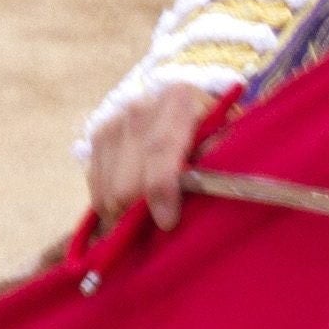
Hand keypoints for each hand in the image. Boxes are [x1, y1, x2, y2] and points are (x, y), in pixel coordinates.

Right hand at [85, 80, 221, 229]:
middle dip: (140, 212)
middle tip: (162, 228)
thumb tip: (206, 186)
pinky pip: (96, 187)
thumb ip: (222, 158)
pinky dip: (110, 206)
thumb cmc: (219, 133)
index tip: (168, 222)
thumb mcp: (232, 140)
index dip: (161, 189)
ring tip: (149, 220)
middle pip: (127, 179)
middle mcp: (140, 107)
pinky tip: (132, 208)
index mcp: (178, 99)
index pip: (160, 148)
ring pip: (108, 189)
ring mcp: (114, 122)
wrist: (193, 111)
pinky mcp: (98, 139)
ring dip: (124, 214)